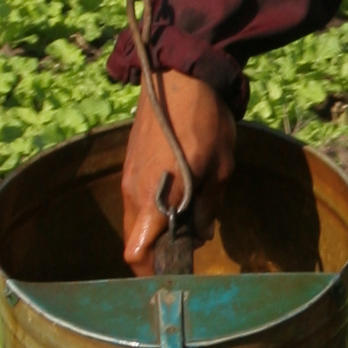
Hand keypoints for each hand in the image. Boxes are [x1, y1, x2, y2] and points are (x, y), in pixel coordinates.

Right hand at [121, 71, 237, 269]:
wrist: (180, 76)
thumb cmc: (204, 123)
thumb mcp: (220, 168)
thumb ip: (209, 207)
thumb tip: (200, 234)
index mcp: (153, 200)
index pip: (136, 253)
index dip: (151, 271)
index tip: (174, 271)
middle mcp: (133, 193)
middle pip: (134, 241)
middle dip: (157, 251)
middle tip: (187, 247)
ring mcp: (128, 177)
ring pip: (136, 220)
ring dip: (155, 229)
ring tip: (186, 220)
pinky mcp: (130, 164)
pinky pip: (137, 199)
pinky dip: (152, 209)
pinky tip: (177, 197)